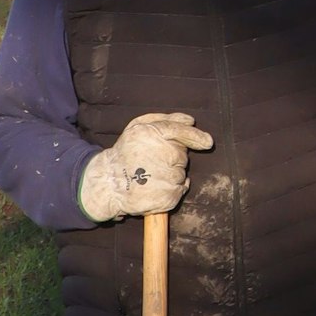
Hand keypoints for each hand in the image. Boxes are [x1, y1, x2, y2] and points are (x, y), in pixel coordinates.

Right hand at [78, 112, 213, 221]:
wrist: (108, 183)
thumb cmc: (125, 153)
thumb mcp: (138, 127)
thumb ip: (165, 120)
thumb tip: (190, 121)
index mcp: (151, 133)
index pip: (180, 131)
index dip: (195, 136)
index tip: (207, 142)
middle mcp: (162, 154)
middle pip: (182, 154)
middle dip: (173, 156)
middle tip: (152, 161)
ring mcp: (167, 176)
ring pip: (181, 172)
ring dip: (171, 172)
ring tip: (150, 174)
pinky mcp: (168, 196)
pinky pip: (180, 188)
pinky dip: (172, 188)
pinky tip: (156, 186)